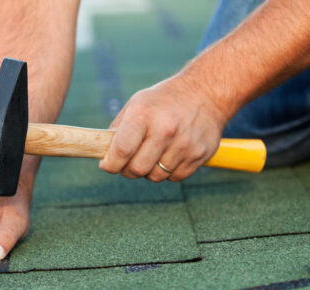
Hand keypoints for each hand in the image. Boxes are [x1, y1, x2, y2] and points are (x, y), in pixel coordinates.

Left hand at [99, 74, 228, 181]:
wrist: (206, 92)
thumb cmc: (164, 101)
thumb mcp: (136, 104)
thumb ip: (117, 130)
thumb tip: (103, 155)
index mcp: (143, 115)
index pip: (121, 151)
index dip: (110, 165)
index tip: (108, 165)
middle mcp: (165, 129)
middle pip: (137, 170)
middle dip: (128, 170)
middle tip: (129, 161)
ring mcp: (184, 143)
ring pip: (155, 176)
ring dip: (149, 170)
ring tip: (153, 153)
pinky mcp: (199, 154)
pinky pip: (175, 177)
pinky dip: (169, 171)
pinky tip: (171, 153)